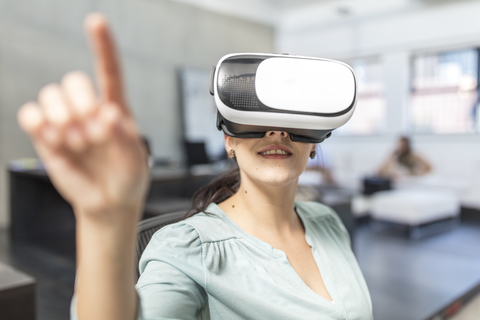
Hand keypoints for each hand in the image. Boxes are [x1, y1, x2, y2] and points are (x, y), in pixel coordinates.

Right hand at [17, 13, 148, 222]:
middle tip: (94, 135)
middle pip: (74, 81)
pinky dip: (37, 123)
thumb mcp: (136, 160)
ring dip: (63, 119)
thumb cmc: (128, 177)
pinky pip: (30, 115)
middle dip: (81, 105)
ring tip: (78, 143)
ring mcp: (66, 122)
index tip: (96, 22)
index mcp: (115, 108)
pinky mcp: (46, 137)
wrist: (109, 202)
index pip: (109, 71)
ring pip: (50, 96)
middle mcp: (89, 109)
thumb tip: (109, 115)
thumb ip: (125, 138)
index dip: (103, 46)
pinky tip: (53, 138)